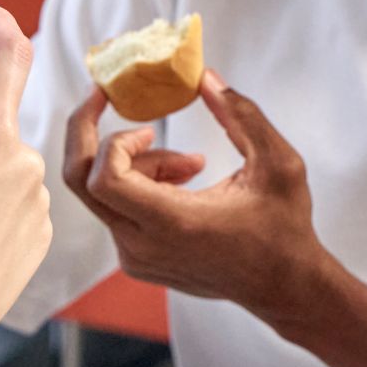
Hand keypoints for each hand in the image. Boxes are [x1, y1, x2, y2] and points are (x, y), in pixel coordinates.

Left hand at [62, 69, 334, 326]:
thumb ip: (242, 116)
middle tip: (104, 100)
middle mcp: (141, 244)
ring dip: (136, 163)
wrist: (284, 288)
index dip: (111, 139)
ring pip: (103, 192)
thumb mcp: (279, 164)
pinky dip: (139, 185)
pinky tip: (184, 184)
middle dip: (87, 133)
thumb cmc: (285, 227)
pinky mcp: (135, 261)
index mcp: (172, 223)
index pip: (103, 177)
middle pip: (80, 181)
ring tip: (192, 164)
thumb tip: (205, 78)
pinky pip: (116, 210)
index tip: (140, 119)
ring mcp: (134, 257)